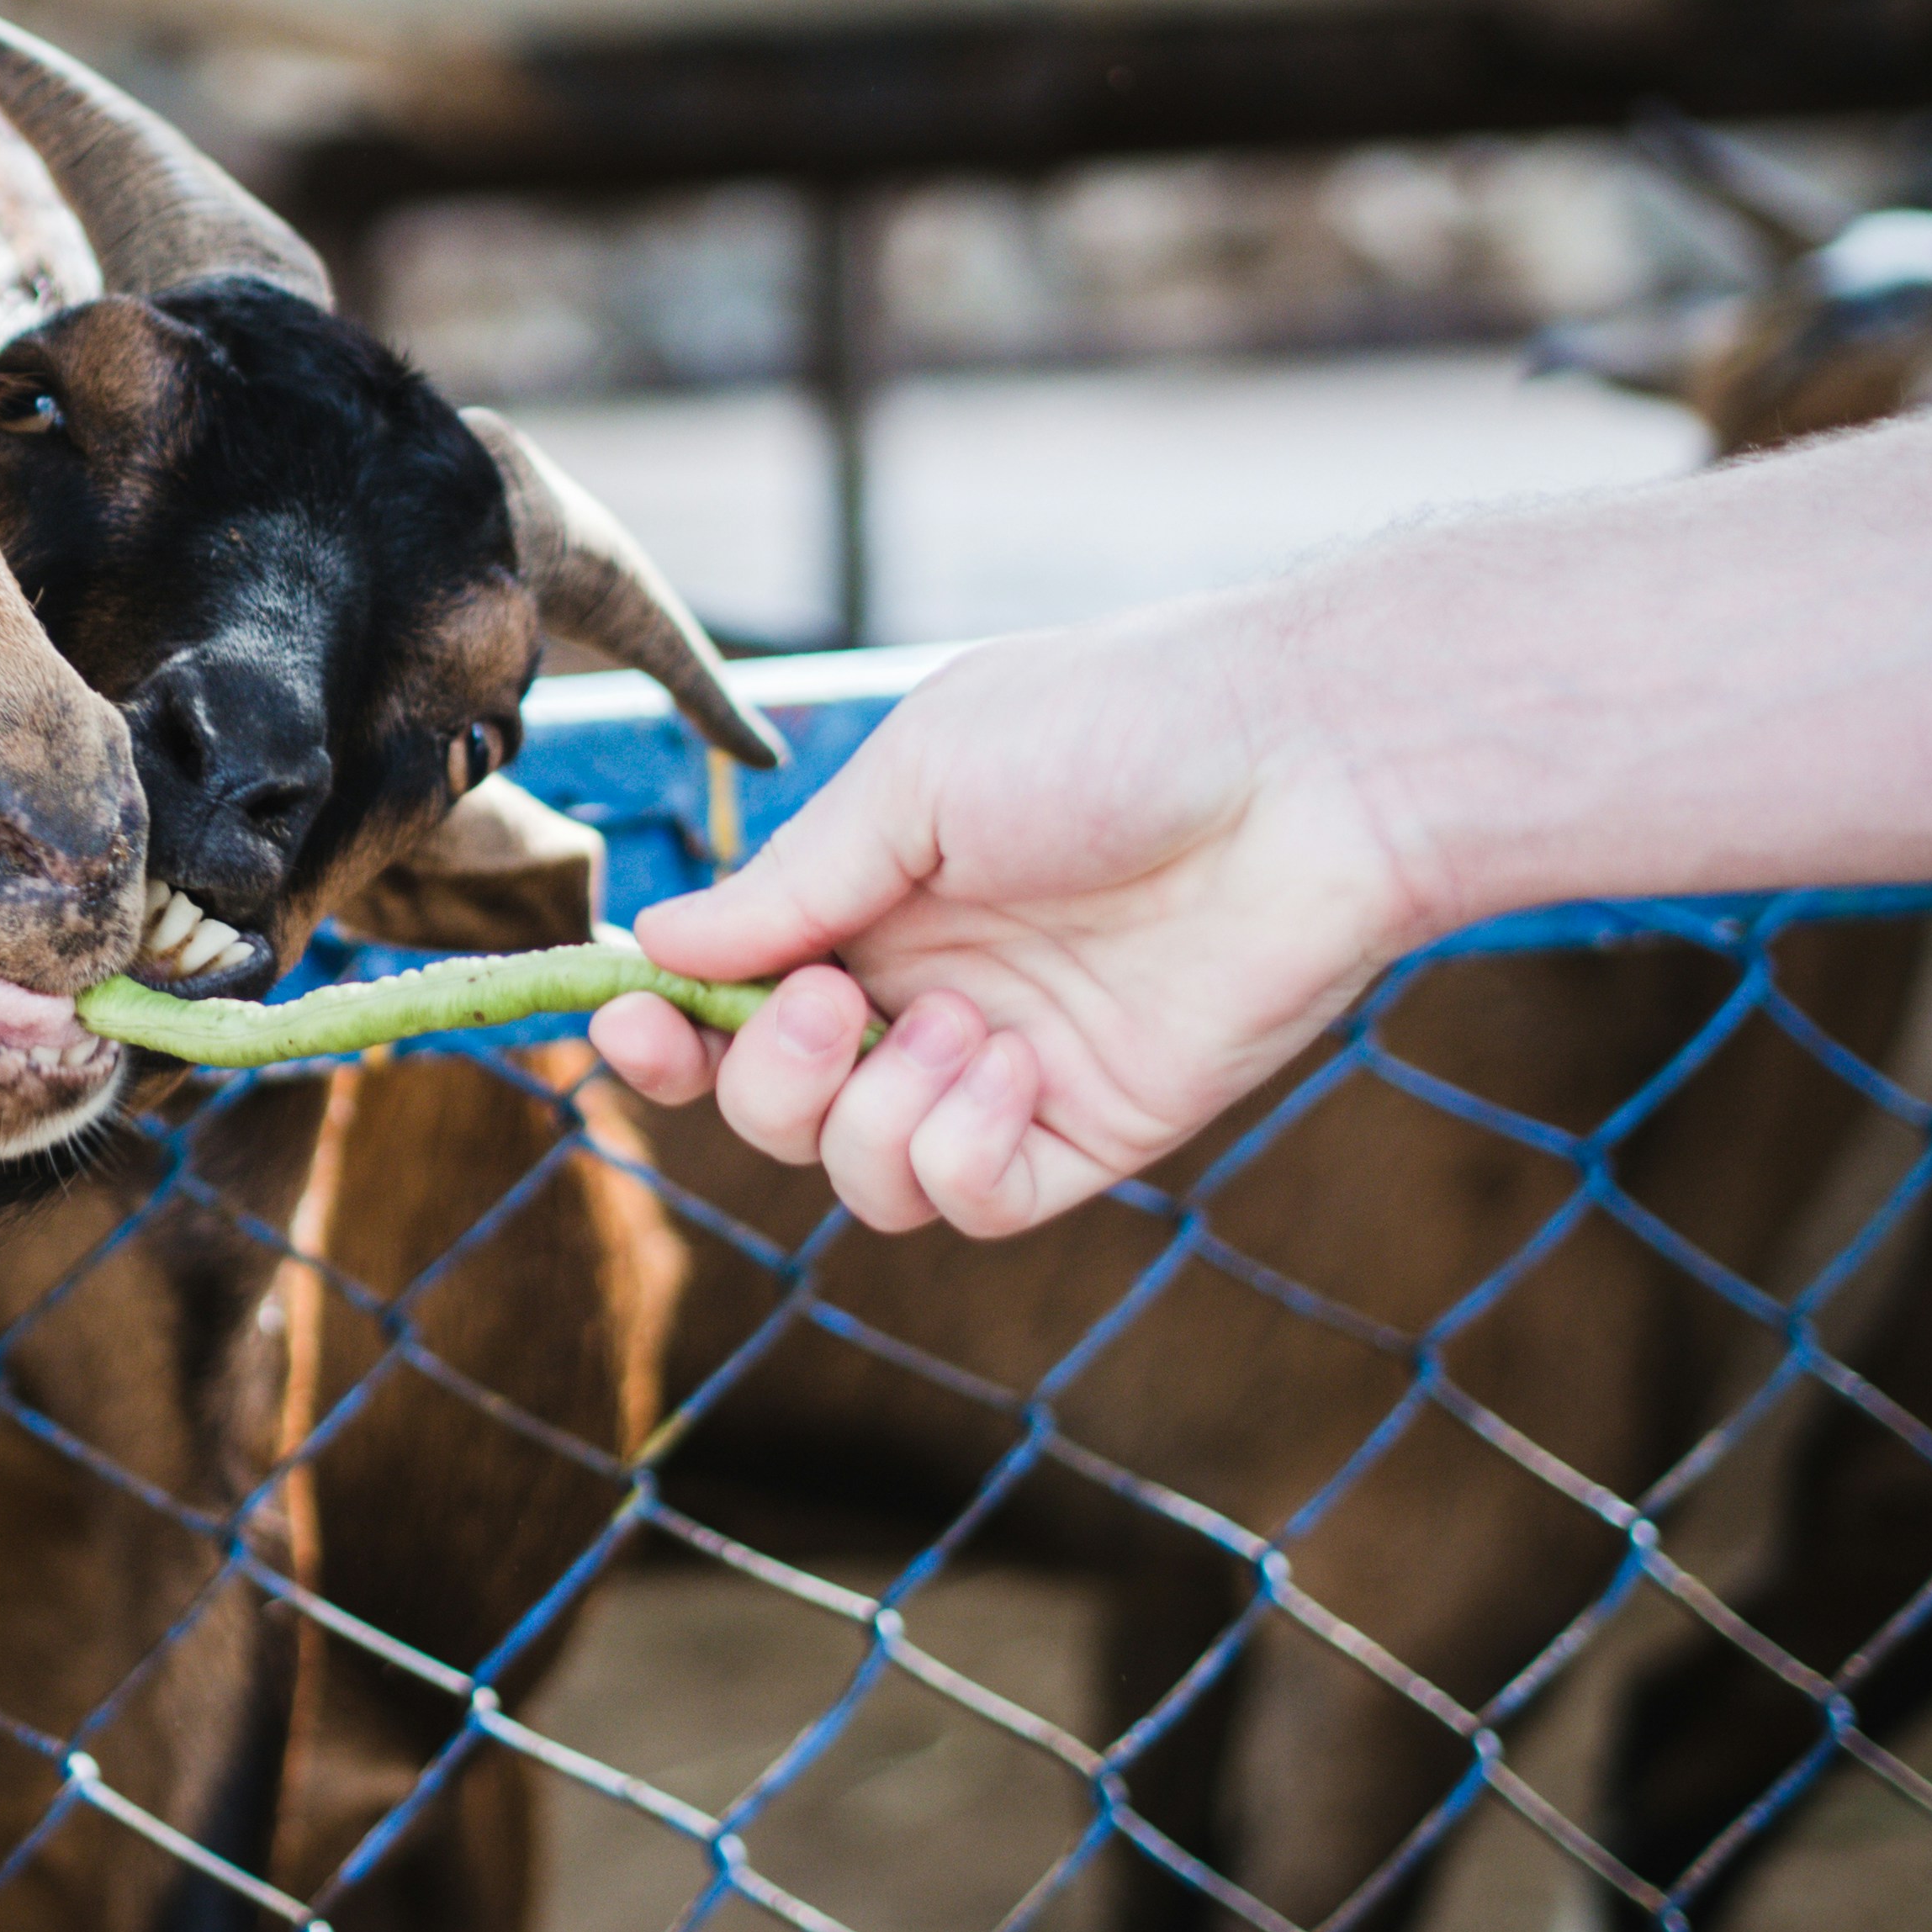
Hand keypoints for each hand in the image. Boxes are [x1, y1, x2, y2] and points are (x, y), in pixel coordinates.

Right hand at [589, 601, 1443, 1234]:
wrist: (1305, 766)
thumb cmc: (1113, 730)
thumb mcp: (917, 782)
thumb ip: (790, 883)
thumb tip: (656, 944)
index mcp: (868, 904)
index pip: (728, 998)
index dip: (664, 1030)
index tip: (626, 1021)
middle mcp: (924, 995)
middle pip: (777, 1106)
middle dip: (764, 1078)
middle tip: (827, 1000)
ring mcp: (1005, 1071)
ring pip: (863, 1176)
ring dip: (871, 1114)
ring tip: (960, 1025)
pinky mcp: (1093, 1129)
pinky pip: (971, 1201)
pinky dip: (954, 1152)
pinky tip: (1005, 1068)